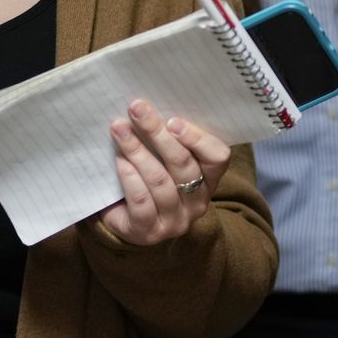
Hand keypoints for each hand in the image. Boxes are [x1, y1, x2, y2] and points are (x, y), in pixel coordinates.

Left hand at [99, 100, 231, 245]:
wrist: (127, 221)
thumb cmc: (149, 179)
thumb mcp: (166, 159)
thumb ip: (169, 138)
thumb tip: (151, 105)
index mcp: (209, 180)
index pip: (218, 157)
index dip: (198, 138)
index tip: (172, 120)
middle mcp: (198, 202)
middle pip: (183, 164)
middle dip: (157, 133)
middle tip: (137, 109)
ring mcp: (175, 220)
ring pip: (160, 180)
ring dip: (137, 151)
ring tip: (119, 129)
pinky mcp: (149, 232)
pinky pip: (141, 201)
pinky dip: (129, 177)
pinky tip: (119, 159)